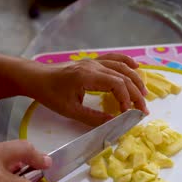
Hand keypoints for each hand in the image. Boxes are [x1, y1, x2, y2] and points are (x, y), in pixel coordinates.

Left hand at [26, 53, 148, 125]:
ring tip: (144, 94)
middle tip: (143, 110)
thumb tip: (114, 123)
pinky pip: (113, 58)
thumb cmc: (50, 94)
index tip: (128, 114)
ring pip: (121, 67)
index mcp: (88, 76)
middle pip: (123, 76)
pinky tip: (136, 67)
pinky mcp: (92, 62)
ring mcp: (94, 62)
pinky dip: (126, 62)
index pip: (116, 84)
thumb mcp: (70, 111)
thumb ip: (93, 118)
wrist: (37, 78)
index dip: (126, 99)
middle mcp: (94, 66)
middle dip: (136, 94)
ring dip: (135, 80)